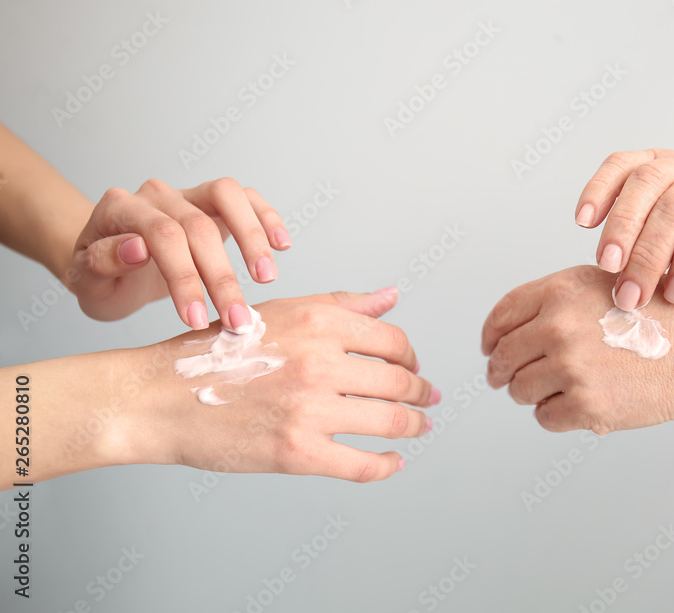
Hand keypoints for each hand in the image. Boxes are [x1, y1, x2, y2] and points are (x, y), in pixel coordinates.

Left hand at [69, 177, 291, 331]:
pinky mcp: (214, 203)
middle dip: (221, 277)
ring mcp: (188, 194)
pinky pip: (246, 198)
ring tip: (266, 277)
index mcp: (120, 209)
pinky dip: (267, 218)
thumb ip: (103, 262)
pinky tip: (282, 245)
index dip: (185, 278)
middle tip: (238, 320)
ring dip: (252, 238)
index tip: (198, 320)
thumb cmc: (102, 278)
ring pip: (228, 195)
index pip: (162, 235)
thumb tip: (137, 247)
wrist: (110, 265)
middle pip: (198, 225)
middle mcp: (157, 195)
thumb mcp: (87, 282)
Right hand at [103, 289, 437, 482]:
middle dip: (420, 392)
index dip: (410, 356)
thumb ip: (340, 305)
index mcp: (318, 322)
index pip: (393, 341)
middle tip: (427, 399)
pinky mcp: (298, 452)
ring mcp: (311, 409)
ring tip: (418, 427)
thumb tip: (391, 297)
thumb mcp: (278, 311)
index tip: (412, 366)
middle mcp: (321, 362)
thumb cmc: (212, 353)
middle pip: (398, 381)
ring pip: (390, 422)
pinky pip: (362, 464)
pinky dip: (385, 466)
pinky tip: (392, 462)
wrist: (157, 397)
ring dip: (413, 426)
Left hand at [481, 266, 673, 436]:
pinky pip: (545, 417)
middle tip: (508, 381)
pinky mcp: (585, 405)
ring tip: (563, 388)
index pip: (501, 316)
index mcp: (559, 291)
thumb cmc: (660, 317)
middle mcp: (558, 326)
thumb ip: (555, 300)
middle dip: (502, 372)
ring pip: (520, 391)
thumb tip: (505, 332)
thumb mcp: (606, 283)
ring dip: (532, 394)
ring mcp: (570, 367)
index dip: (490, 337)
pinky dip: (557, 415)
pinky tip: (583, 403)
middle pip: (503, 358)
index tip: (490, 349)